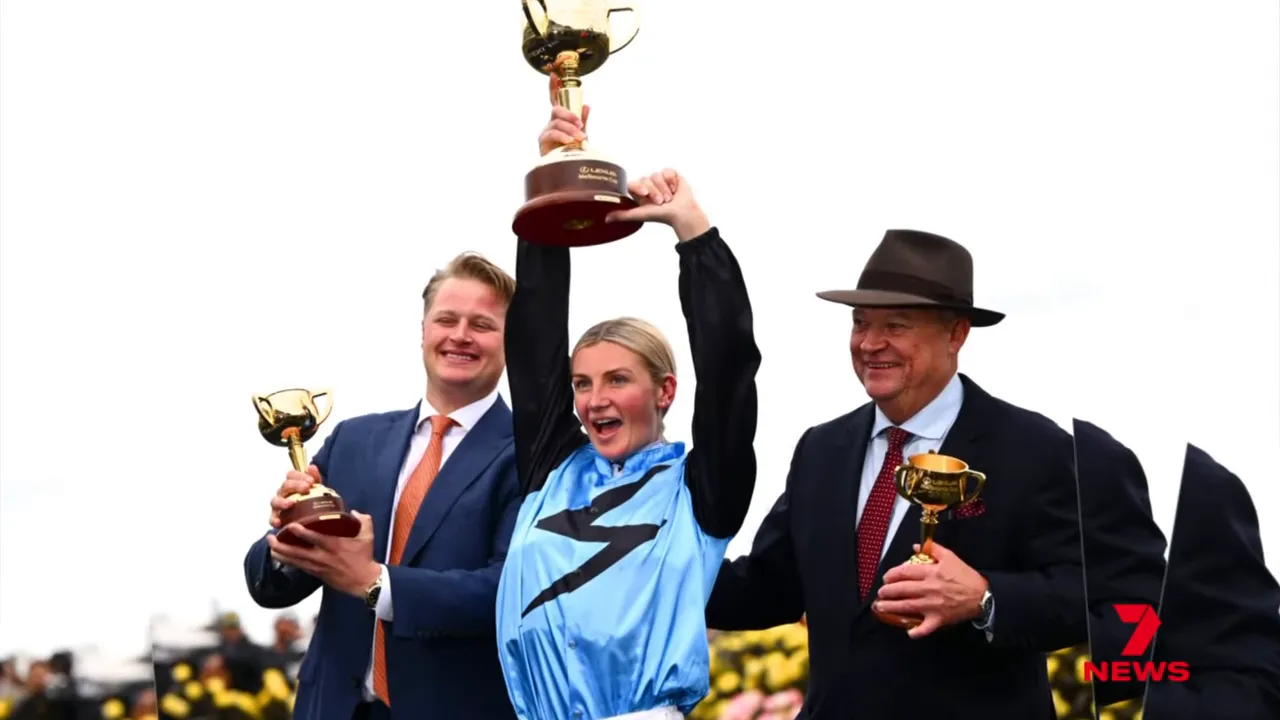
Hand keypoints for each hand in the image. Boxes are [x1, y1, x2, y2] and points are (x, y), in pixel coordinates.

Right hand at [267, 465, 319, 529]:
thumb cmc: (311, 501)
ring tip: (291, 504)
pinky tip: (279, 522)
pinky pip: (272, 519)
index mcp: (292, 484)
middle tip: (306, 488)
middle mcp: (283, 493)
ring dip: (283, 502)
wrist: (311, 519)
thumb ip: (315, 478)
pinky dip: (274, 520)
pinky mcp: (275, 518)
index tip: (311, 481)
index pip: (291, 474)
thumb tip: (311, 467)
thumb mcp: (316, 490)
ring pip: (275, 501)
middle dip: (295, 485)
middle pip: (285, 485)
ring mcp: (277, 505)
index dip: (300, 476)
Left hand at [267, 512, 379, 598]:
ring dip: (281, 554)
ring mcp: (317, 566)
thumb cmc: (364, 557)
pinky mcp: (316, 573)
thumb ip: (363, 521)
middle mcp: (322, 556)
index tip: (290, 525)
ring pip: (294, 561)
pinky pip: (299, 567)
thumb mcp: (368, 536)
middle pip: (297, 552)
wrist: (364, 581)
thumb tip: (354, 512)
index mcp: (334, 545)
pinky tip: (280, 557)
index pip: (314, 538)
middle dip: (281, 545)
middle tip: (270, 536)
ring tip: (270, 546)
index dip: (301, 532)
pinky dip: (288, 562)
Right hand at [539, 105, 587, 156]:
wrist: (567, 171)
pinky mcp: (542, 143)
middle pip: (556, 113)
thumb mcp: (580, 135)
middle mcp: (550, 126)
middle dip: (570, 118)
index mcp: (558, 121)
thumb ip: (583, 121)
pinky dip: (561, 136)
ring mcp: (546, 134)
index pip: (559, 109)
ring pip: (555, 124)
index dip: (569, 112)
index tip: (581, 120)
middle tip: (581, 127)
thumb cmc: (572, 152)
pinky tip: (569, 141)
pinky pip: (550, 135)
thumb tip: (586, 106)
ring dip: (569, 129)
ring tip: (580, 138)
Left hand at [605, 168, 710, 241]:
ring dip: (664, 188)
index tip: (645, 194)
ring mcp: (660, 179)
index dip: (639, 187)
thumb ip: (623, 215)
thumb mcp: (640, 215)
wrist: (682, 213)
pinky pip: (667, 171)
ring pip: (656, 175)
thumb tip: (606, 219)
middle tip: (661, 202)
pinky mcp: (672, 175)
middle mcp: (649, 185)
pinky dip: (672, 181)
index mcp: (639, 193)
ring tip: (669, 198)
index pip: (633, 183)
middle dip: (654, 191)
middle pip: (645, 179)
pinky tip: (675, 189)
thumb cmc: (662, 216)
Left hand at [873, 542, 988, 638]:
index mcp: (931, 573)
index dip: (892, 574)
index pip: (905, 572)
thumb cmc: (966, 576)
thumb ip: (933, 549)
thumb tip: (917, 546)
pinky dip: (916, 632)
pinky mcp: (939, 619)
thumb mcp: (951, 557)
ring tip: (881, 607)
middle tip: (880, 593)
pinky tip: (908, 632)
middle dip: (887, 591)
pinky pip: (925, 628)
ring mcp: (932, 605)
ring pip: (907, 606)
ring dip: (892, 607)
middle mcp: (928, 589)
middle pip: (902, 589)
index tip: (886, 578)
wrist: (983, 596)